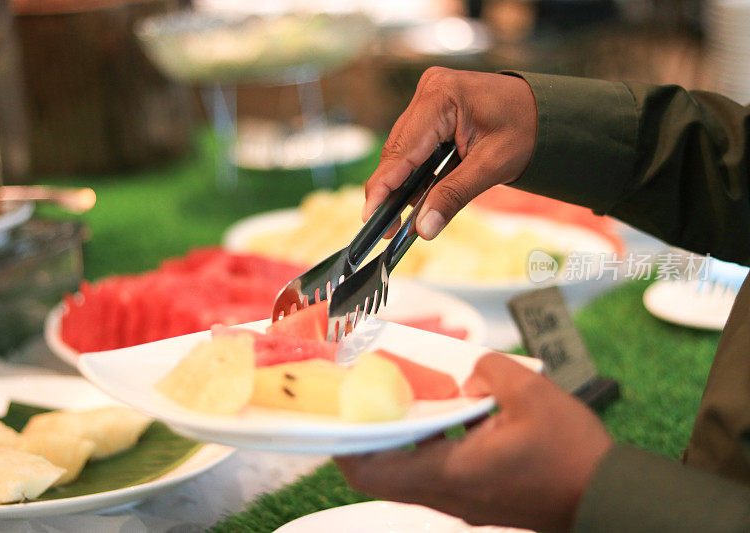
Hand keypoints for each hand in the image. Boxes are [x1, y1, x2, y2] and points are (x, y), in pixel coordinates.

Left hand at [335, 353, 612, 532]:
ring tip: (415, 397)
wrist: (609, 497)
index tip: (337, 414)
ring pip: (412, 471)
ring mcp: (463, 501)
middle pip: (384, 472)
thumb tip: (470, 374)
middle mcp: (449, 494)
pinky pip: (439, 470)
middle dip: (372, 433)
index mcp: (451, 473)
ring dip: (406, 436)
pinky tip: (456, 413)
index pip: (372, 472)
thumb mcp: (531, 393)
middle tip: (372, 397)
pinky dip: (434, 443)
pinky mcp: (479, 499)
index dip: (345, 445)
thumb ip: (488, 371)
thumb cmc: (573, 455)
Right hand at [364, 67, 536, 239]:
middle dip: (391, 190)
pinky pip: (415, 145)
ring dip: (403, 183)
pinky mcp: (432, 108)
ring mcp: (429, 97)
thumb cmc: (526, 129)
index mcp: (442, 96)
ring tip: (401, 218)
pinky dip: (416, 172)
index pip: (403, 149)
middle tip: (386, 227)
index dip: (383, 185)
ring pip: (403, 149)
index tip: (370, 215)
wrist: (546, 111)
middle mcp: (429, 90)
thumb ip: (454, 196)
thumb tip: (424, 228)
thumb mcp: (491, 167)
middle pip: (397, 150)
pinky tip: (418, 195)